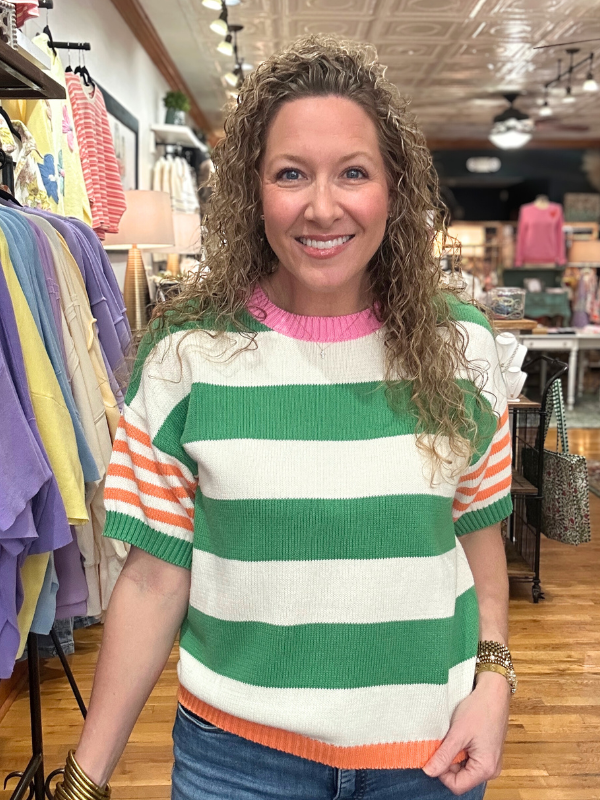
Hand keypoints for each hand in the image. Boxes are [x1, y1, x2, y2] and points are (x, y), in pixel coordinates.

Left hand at [422, 671, 509, 795]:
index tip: (435, 754)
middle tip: (443, 742)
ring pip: (463, 768)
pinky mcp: (487, 752)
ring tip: (453, 736)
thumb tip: (428, 772)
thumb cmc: (479, 709)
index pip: (457, 785)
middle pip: (460, 778)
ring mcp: (490, 761)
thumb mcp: (458, 733)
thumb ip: (444, 756)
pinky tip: (459, 735)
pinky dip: (460, 750)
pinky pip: (469, 759)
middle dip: (448, 763)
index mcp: (486, 768)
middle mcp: (491, 769)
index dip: (442, 772)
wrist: (494, 691)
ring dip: (453, 755)